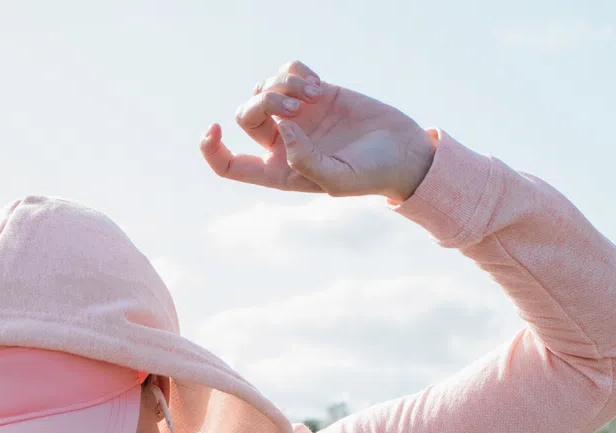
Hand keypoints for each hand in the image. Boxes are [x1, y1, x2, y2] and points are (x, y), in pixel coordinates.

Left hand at [199, 59, 435, 202]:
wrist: (403, 150)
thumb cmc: (372, 173)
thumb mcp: (339, 179)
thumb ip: (305, 162)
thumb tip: (283, 131)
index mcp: (279, 171)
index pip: (230, 165)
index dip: (212, 149)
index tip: (214, 128)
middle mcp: (283, 143)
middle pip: (245, 115)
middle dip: (264, 102)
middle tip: (296, 105)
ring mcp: (297, 115)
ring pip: (264, 88)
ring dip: (283, 84)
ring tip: (314, 95)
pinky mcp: (314, 92)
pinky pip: (287, 70)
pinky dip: (298, 72)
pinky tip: (320, 87)